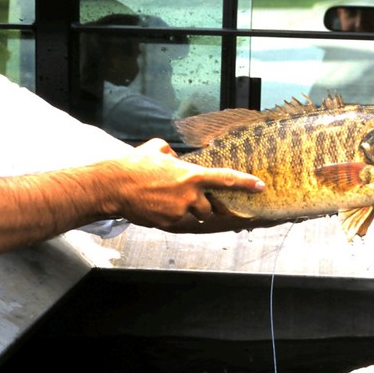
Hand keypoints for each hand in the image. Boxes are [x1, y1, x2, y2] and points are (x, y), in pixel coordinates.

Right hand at [109, 138, 264, 227]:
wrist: (113, 186)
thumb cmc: (134, 165)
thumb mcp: (157, 149)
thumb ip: (172, 152)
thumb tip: (175, 157)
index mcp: (192, 176)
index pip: (225, 178)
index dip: (245, 183)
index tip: (260, 186)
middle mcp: (190, 196)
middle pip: (209, 208)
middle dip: (203, 205)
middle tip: (189, 198)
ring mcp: (179, 211)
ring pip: (194, 217)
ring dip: (188, 212)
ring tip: (169, 202)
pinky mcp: (168, 223)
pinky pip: (176, 222)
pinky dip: (169, 216)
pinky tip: (155, 207)